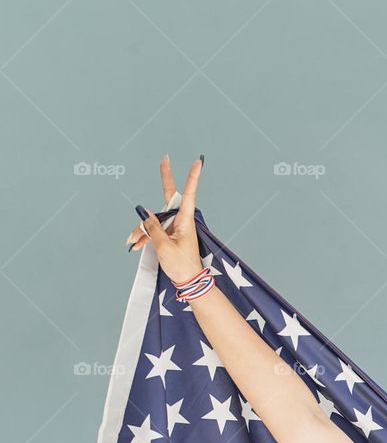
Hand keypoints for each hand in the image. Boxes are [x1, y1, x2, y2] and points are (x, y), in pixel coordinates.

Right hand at [124, 155, 203, 287]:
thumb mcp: (163, 247)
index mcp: (185, 221)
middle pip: (165, 201)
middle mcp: (180, 221)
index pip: (187, 194)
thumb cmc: (181, 266)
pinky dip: (144, 237)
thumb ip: (152, 228)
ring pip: (154, 220)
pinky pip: (153, 231)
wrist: (189, 283)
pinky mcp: (169, 236)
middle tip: (164, 159)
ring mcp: (174, 228)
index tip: (198, 161)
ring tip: (132, 243)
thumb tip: (144, 214)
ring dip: (141, 231)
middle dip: (161, 184)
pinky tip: (135, 245)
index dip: (192, 177)